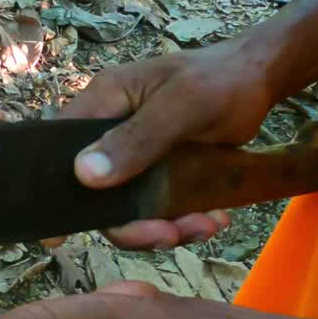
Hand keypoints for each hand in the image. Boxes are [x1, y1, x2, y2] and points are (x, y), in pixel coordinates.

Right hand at [57, 37, 278, 248]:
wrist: (261, 80)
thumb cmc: (220, 80)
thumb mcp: (182, 105)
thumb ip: (136, 138)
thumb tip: (84, 175)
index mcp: (102, 103)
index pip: (60, 150)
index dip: (56, 193)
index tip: (58, 239)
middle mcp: (109, 131)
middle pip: (97, 192)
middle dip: (133, 224)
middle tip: (170, 236)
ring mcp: (133, 155)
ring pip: (128, 207)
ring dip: (164, 226)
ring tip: (206, 225)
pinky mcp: (157, 172)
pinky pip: (156, 207)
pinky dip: (182, 220)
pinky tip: (212, 218)